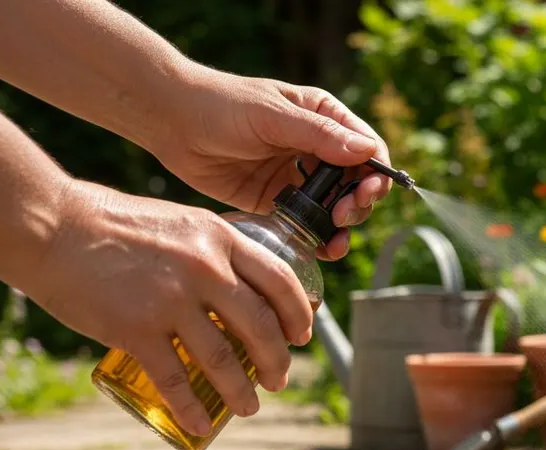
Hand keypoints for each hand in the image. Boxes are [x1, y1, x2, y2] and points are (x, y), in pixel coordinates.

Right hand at [28, 181, 312, 435]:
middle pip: (261, 327)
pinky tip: (200, 425)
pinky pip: (174, 379)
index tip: (302, 337)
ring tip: (249, 407)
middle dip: (277, 361)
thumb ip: (210, 250)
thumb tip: (239, 284)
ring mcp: (170, 300)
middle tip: (279, 380)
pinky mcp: (136, 328)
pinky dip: (191, 409)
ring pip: (223, 360)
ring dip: (242, 392)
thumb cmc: (113, 223)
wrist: (51, 226)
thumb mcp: (180, 223)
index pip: (280, 281)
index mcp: (219, 238)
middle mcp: (204, 268)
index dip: (299, 315)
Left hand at [148, 67, 392, 259]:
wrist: (170, 122)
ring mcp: (298, 176)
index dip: (375, 173)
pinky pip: (308, 223)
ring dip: (343, 225)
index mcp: (325, 118)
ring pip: (337, 207)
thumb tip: (365, 152)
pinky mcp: (278, 200)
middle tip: (341, 217)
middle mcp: (317, 147)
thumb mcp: (272, 116)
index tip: (364, 193)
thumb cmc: (221, 105)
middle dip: (358, 203)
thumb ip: (318, 135)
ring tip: (334, 240)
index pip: (368, 148)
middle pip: (358, 182)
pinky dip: (319, 237)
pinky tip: (321, 248)